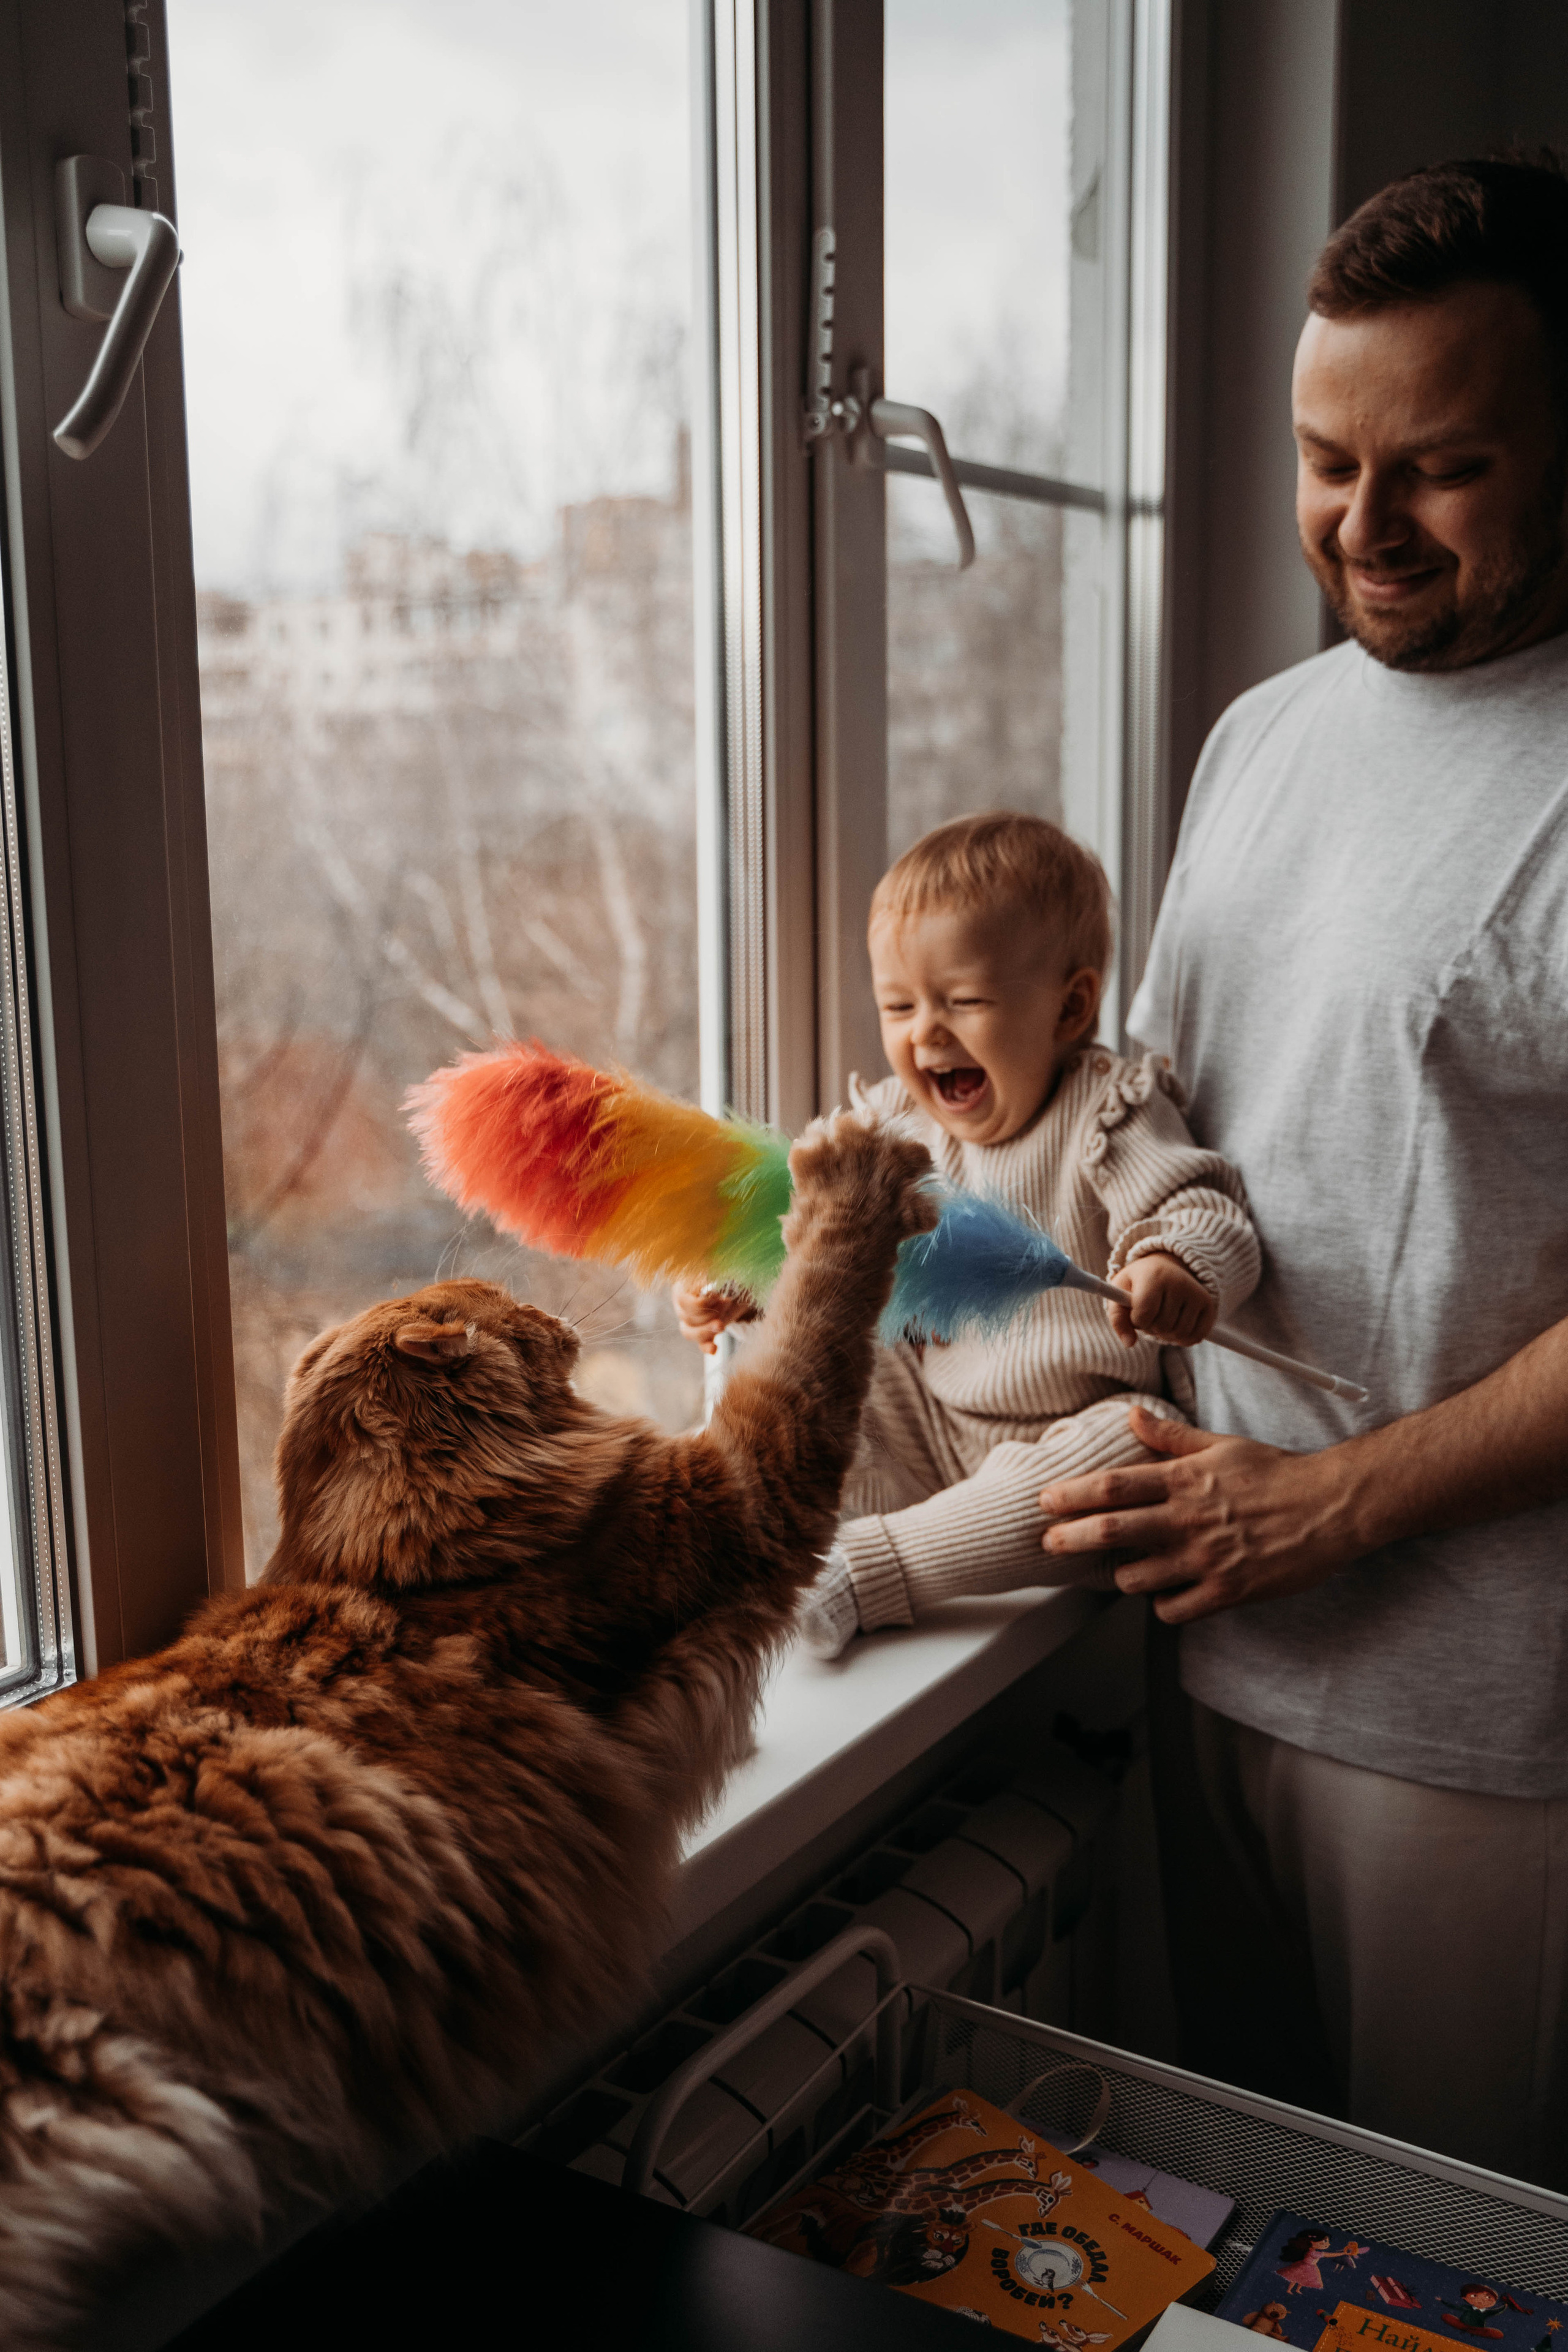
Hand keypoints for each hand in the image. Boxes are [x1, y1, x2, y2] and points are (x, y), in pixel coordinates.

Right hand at [673, 1277, 753, 1354]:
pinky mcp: (703, 1333)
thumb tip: (708, 1285)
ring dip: (706, 1330)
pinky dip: (706, 1347)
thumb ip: (715, 1277)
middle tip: (726, 1303)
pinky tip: (714, 1349)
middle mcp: (683, 1304)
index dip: (701, 1302)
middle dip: (707, 1314)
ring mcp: (691, 1320)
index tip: (717, 1297)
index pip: (682, 1300)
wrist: (743, 1289)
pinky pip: (700, 1344)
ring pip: (688, 1332)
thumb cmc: (730, 1277)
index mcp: (684, 1285)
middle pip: (685, 1317)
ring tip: (721, 1325)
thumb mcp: (725, 1272)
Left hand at [1038, 1406, 1363, 1623]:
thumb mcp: (1221, 1446)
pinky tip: (1165, 1595)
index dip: (1072, 1494)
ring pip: (1138, 1578)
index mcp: (1184, 1480)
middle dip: (1071, 1538)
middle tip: (1049, 1544)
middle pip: (1113, 1531)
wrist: (1330, 1507)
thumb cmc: (1276, 1472)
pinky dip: (1162, 1605)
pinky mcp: (1227, 1590)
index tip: (1046, 1501)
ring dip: (1121, 1578)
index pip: (1114, 1486)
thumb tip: (1133, 1417)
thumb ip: (1171, 1438)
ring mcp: (1206, 1558)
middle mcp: (1188, 1519)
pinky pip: (1176, 1608)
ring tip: (1122, 1572)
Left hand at [1105, 1252, 1216, 1347]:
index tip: (1135, 1310)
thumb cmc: (1138, 1283)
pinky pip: (1196, 1337)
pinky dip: (1183, 1339)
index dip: (1136, 1321)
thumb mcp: (1120, 1294)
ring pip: (1179, 1334)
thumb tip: (1129, 1343)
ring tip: (1161, 1317)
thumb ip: (1117, 1319)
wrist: (1165, 1266)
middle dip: (1151, 1327)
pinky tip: (1175, 1326)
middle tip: (1150, 1312)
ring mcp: (1196, 1293)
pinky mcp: (1208, 1304)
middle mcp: (1178, 1282)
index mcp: (1153, 1276)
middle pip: (1161, 1326)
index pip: (1144, 1315)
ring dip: (1166, 1334)